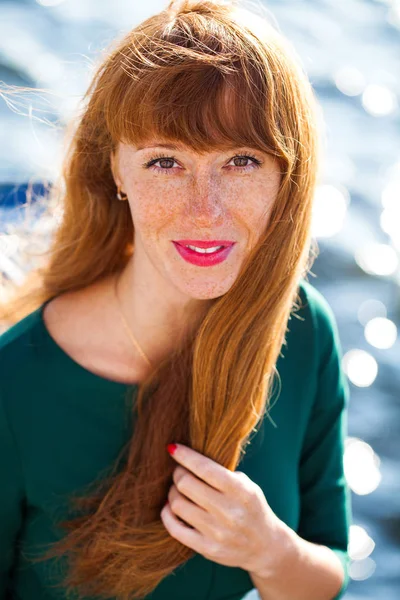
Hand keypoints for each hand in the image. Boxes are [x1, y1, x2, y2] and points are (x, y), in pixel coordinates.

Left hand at [160, 443, 288, 576]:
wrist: (265, 547)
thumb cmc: (252, 508)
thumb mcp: (247, 486)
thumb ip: (222, 473)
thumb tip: (189, 459)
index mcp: (240, 491)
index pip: (205, 468)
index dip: (185, 456)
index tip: (173, 448)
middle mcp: (229, 512)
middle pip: (186, 484)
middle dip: (178, 473)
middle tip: (180, 472)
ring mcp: (217, 533)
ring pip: (177, 504)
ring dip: (173, 493)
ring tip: (178, 490)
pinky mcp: (207, 549)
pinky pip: (175, 528)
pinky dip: (167, 514)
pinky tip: (170, 507)